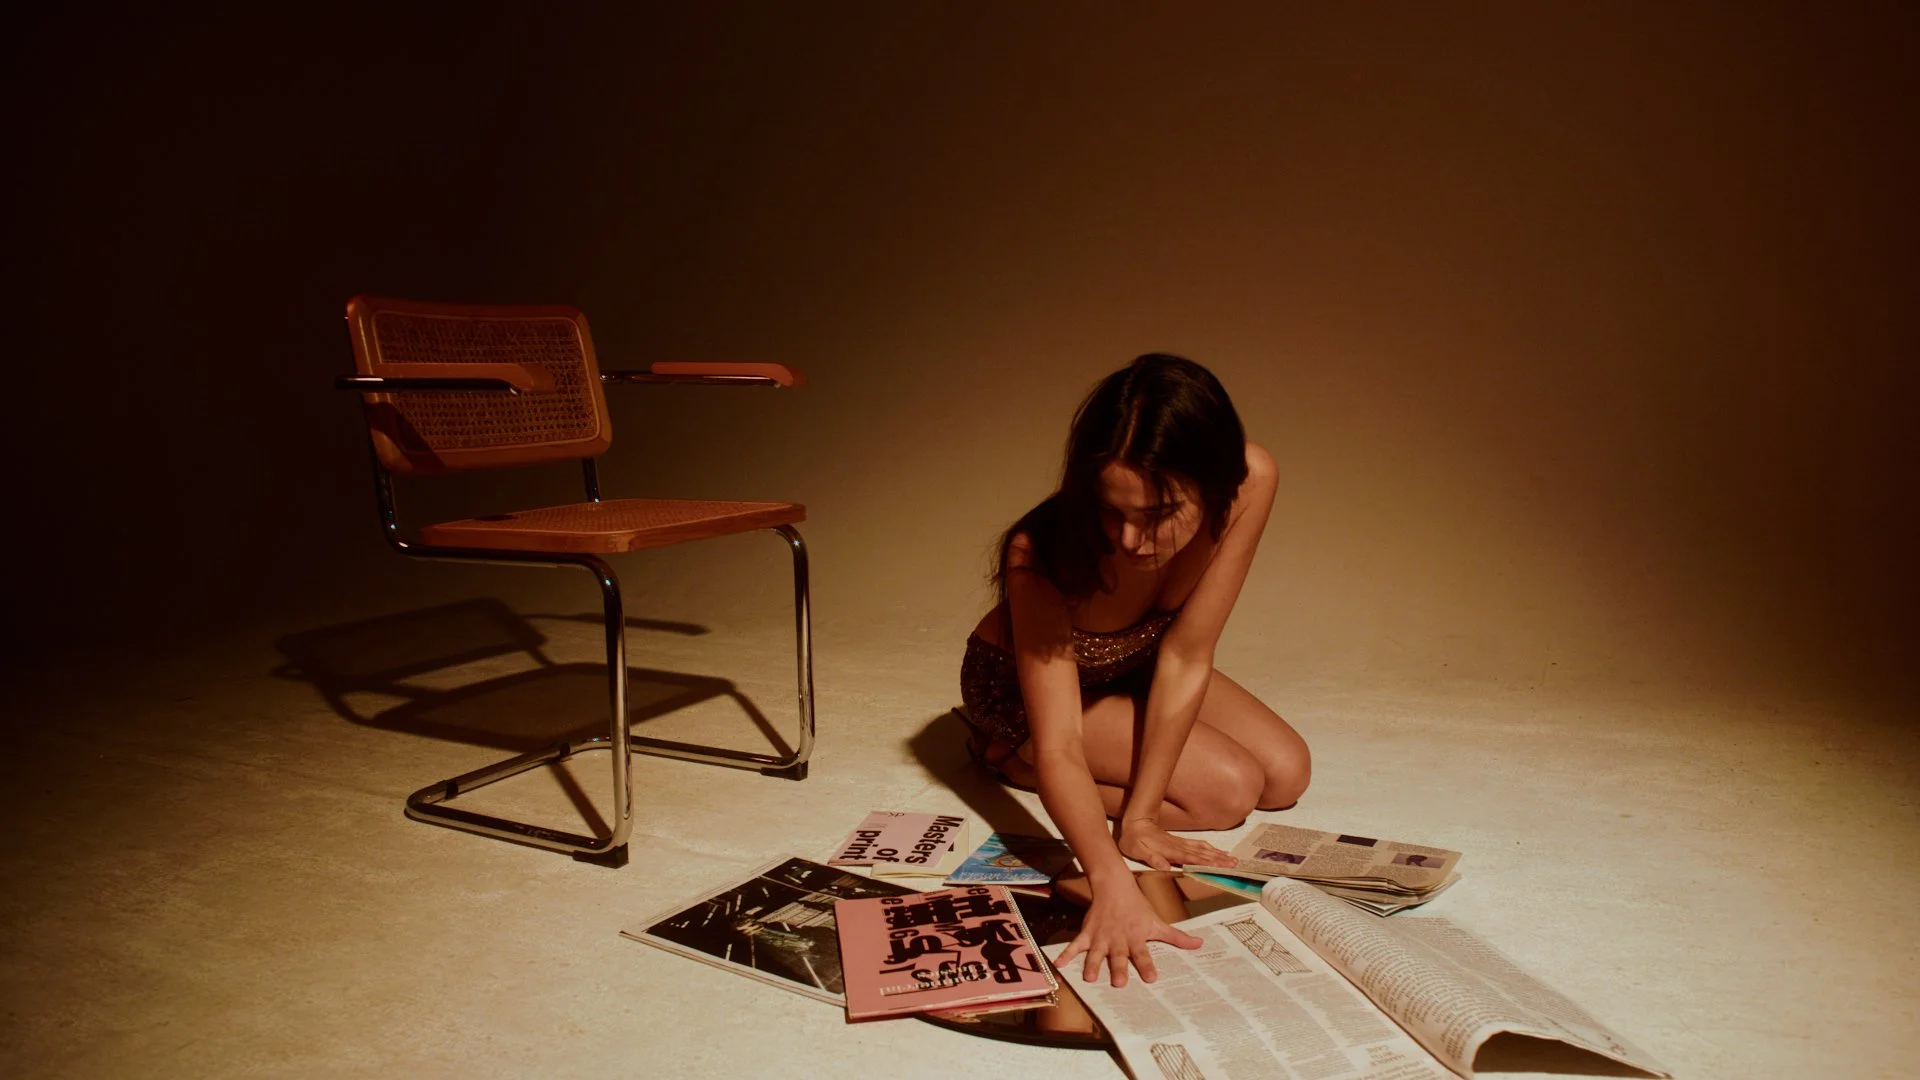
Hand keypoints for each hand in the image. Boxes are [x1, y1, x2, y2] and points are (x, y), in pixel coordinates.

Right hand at [1056, 879, 1201, 987]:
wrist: (1115, 886)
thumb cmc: (1138, 907)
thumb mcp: (1157, 922)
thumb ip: (1177, 937)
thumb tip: (1200, 944)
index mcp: (1136, 937)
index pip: (1143, 954)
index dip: (1147, 965)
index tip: (1151, 979)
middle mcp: (1119, 939)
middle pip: (1119, 956)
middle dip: (1119, 968)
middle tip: (1120, 983)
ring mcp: (1101, 936)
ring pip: (1097, 953)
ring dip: (1093, 965)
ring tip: (1090, 978)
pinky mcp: (1087, 933)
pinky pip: (1075, 944)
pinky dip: (1066, 954)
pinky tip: (1059, 965)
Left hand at [1118, 817, 1236, 871]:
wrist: (1136, 823)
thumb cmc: (1134, 841)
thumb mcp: (1138, 851)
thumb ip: (1152, 858)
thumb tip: (1164, 867)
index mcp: (1171, 851)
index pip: (1192, 859)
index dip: (1207, 863)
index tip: (1221, 866)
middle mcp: (1179, 847)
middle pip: (1203, 854)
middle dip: (1219, 860)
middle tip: (1235, 864)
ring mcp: (1181, 844)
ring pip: (1204, 849)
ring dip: (1218, 854)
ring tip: (1232, 859)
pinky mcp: (1181, 842)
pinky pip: (1199, 846)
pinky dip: (1210, 849)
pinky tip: (1218, 851)